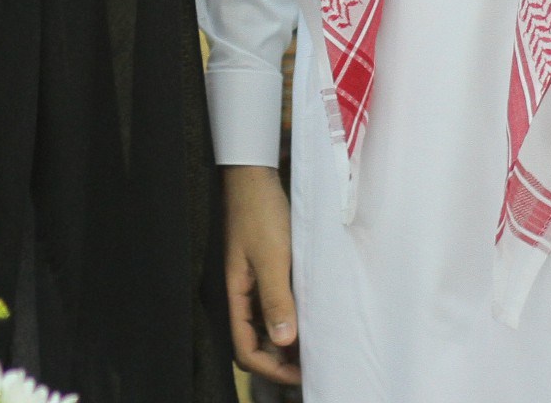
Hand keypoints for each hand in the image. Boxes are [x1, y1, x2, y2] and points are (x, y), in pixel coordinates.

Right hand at [222, 164, 300, 384]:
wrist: (255, 176)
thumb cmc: (260, 212)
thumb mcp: (272, 257)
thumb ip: (276, 298)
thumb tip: (283, 342)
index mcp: (235, 294)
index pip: (245, 349)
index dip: (271, 369)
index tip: (301, 374)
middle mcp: (241, 294)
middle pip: (254, 343)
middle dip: (280, 361)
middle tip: (313, 364)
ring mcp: (251, 283)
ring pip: (265, 326)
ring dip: (287, 340)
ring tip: (315, 344)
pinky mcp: (263, 271)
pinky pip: (273, 306)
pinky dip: (290, 318)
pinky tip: (310, 316)